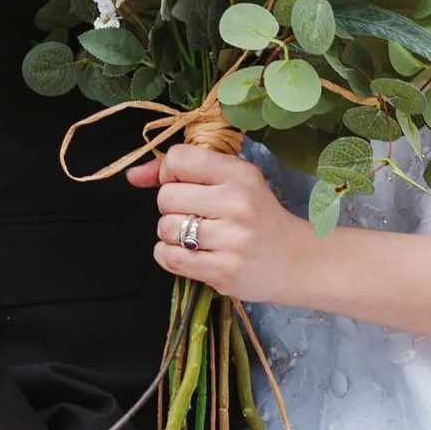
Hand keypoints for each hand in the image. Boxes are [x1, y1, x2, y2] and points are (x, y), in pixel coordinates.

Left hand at [141, 144, 320, 306]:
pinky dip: (170, 256)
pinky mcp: (223, 270)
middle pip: (166, 197)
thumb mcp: (233, 183)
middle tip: (196, 216)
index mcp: (239, 174)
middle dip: (172, 208)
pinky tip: (190, 255)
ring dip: (172, 235)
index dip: (169, 173)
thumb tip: (132, 175)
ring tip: (198, 239)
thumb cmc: (260, 218)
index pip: (179, 159)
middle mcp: (236, 202)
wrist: (298, 260)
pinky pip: (169, 257)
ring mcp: (231, 239)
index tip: (182, 185)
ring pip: (165, 228)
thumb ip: (183, 172)